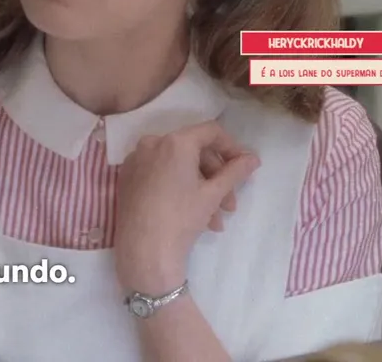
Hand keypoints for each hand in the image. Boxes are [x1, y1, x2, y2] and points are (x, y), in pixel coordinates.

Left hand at [113, 121, 260, 294]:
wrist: (144, 250)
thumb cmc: (182, 217)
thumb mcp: (213, 194)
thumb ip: (235, 171)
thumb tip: (253, 158)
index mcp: (174, 141)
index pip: (210, 131)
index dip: (231, 147)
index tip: (244, 167)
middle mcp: (151, 143)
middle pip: (194, 151)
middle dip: (217, 178)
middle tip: (231, 205)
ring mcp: (136, 160)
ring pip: (178, 167)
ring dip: (201, 189)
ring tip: (216, 220)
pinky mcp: (128, 178)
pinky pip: (160, 175)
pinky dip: (179, 189)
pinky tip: (194, 216)